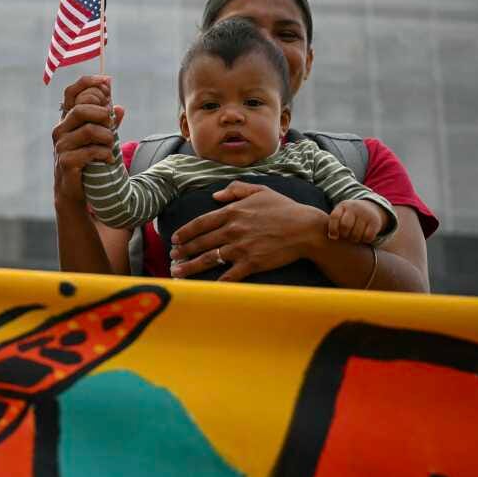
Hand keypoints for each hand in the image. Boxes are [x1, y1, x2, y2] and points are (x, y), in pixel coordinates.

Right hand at [52, 75, 124, 206]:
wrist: (74, 190)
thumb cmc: (86, 160)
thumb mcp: (98, 139)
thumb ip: (107, 124)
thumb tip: (120, 107)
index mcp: (67, 119)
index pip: (71, 92)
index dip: (88, 83)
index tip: (107, 82)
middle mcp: (61, 129)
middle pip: (81, 109)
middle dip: (102, 113)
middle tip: (112, 123)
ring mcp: (61, 145)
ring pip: (88, 130)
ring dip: (107, 136)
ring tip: (111, 145)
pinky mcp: (66, 161)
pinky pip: (90, 151)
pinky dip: (104, 154)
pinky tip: (108, 159)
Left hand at [169, 181, 326, 281]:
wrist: (305, 229)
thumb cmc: (284, 209)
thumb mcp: (260, 190)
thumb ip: (236, 189)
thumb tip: (215, 195)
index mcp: (232, 211)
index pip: (200, 223)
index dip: (185, 232)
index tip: (175, 239)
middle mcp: (233, 230)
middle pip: (201, 243)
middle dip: (183, 252)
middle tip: (172, 258)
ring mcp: (241, 248)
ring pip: (209, 259)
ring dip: (190, 267)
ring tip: (177, 272)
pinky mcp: (252, 263)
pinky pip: (229, 275)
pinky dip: (216, 282)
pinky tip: (205, 287)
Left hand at [328, 199, 385, 243]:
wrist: (370, 208)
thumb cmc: (350, 215)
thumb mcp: (341, 213)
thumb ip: (334, 222)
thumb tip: (332, 237)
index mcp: (343, 206)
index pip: (335, 217)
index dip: (332, 229)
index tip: (334, 237)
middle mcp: (354, 208)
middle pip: (345, 226)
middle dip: (344, 235)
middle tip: (346, 236)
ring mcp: (366, 214)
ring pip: (356, 234)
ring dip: (354, 239)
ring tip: (353, 237)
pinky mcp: (375, 222)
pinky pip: (367, 237)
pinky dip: (364, 240)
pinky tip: (363, 238)